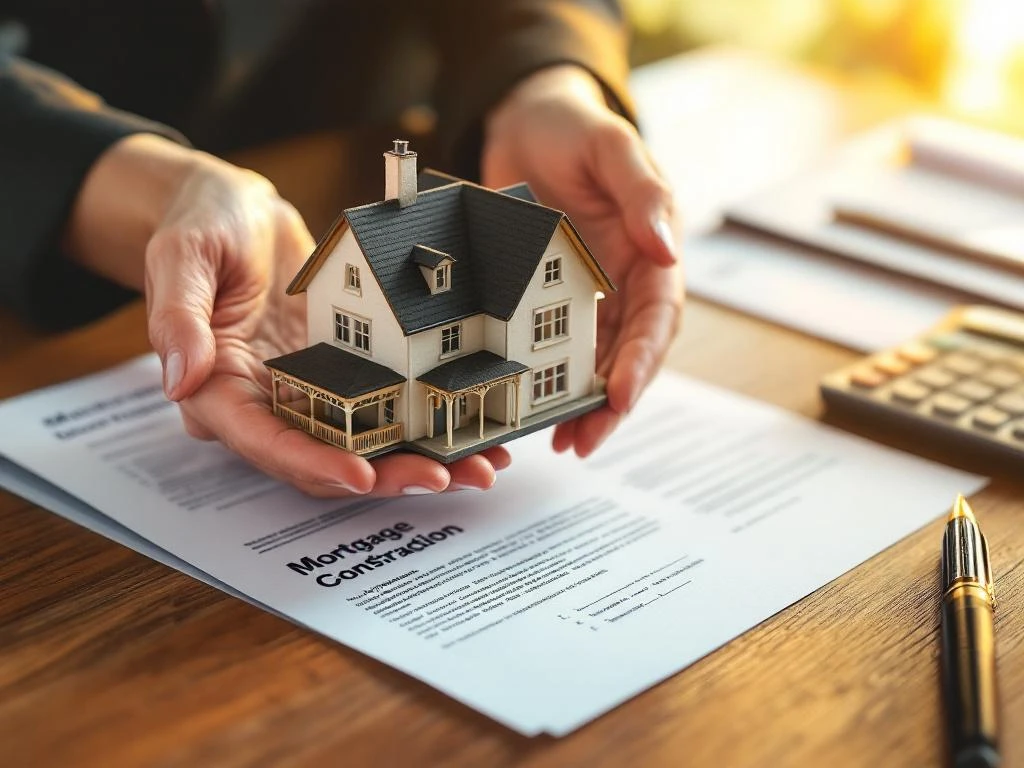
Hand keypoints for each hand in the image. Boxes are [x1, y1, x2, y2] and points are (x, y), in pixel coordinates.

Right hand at [66, 135, 508, 495]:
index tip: (361, 475)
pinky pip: (382, 410)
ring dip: (414, 462)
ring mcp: (305, 393)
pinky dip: (423, 425)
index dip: (313, 462)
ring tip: (475, 468)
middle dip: (381, 475)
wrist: (240, 212)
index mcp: (218, 388)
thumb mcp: (183, 255)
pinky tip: (471, 432)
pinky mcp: (340, 377)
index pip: (263, 441)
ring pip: (360, 445)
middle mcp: (264, 404)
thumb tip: (180, 379)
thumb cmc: (205, 227)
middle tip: (441, 476)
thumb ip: (178, 317)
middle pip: (322, 458)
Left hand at [482, 66, 684, 456]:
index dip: (642, 360)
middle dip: (611, 402)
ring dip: (583, 405)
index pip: (657, 317)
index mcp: (653, 251)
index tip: (619, 395)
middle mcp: (628, 280)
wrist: (526, 122)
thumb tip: (667, 248)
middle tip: (584, 441)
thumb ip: (642, 192)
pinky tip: (534, 410)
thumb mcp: (611, 147)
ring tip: (562, 443)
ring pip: (596, 361)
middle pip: (630, 353)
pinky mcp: (554, 297)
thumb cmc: (576, 129)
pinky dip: (550, 380)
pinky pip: (558, 347)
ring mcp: (592, 292)